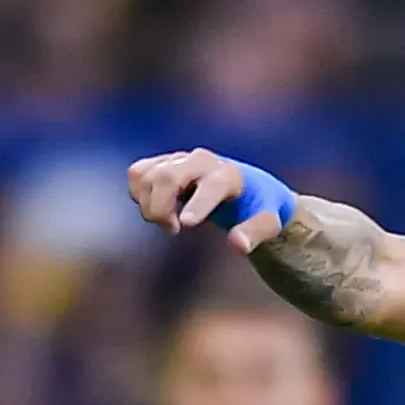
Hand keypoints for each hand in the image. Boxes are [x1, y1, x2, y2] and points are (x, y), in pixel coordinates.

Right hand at [127, 149, 283, 252]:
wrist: (244, 185)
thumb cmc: (256, 207)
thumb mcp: (267, 223)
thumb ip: (255, 233)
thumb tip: (237, 245)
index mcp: (228, 175)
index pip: (211, 186)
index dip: (198, 204)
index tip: (185, 225)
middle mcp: (201, 161)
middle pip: (166, 177)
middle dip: (160, 209)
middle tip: (173, 230)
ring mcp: (179, 159)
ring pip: (146, 176)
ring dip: (148, 205)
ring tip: (168, 222)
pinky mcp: (162, 162)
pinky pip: (137, 173)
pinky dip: (138, 194)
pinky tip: (156, 205)